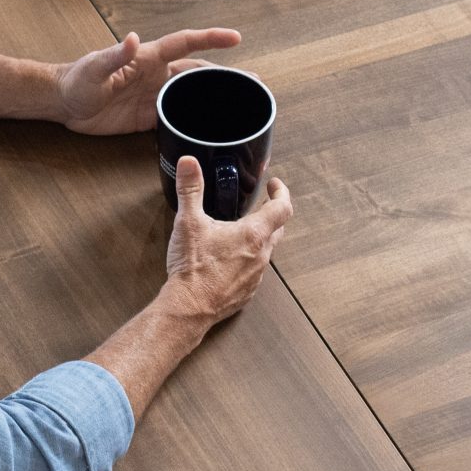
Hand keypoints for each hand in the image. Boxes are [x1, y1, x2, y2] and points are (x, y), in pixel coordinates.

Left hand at [53, 28, 242, 135]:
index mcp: (149, 58)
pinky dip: (196, 122)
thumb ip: (114, 54)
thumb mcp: (95, 67)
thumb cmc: (77, 79)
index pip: (186, 43)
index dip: (210, 39)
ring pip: (193, 96)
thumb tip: (131, 39)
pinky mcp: (149, 117)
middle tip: (255, 82)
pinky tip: (212, 129)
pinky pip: (178, 119)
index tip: (235, 38)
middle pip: (199, 72)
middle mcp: (158, 75)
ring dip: (217, 99)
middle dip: (227, 75)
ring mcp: (155, 96)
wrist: (63, 103)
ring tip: (244, 105)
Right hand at [158, 155, 291, 327]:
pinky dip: (247, 260)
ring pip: (266, 251)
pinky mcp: (247, 292)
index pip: (282, 208)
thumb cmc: (192, 267)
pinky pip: (254, 271)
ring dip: (258, 239)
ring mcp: (256, 276)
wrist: (188, 308)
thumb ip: (190, 189)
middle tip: (261, 205)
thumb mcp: (188, 222)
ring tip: (241, 232)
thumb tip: (189, 163)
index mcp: (253, 234)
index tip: (274, 184)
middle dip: (271, 214)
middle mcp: (261, 255)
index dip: (281, 192)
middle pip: (277, 229)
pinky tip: (230, 259)